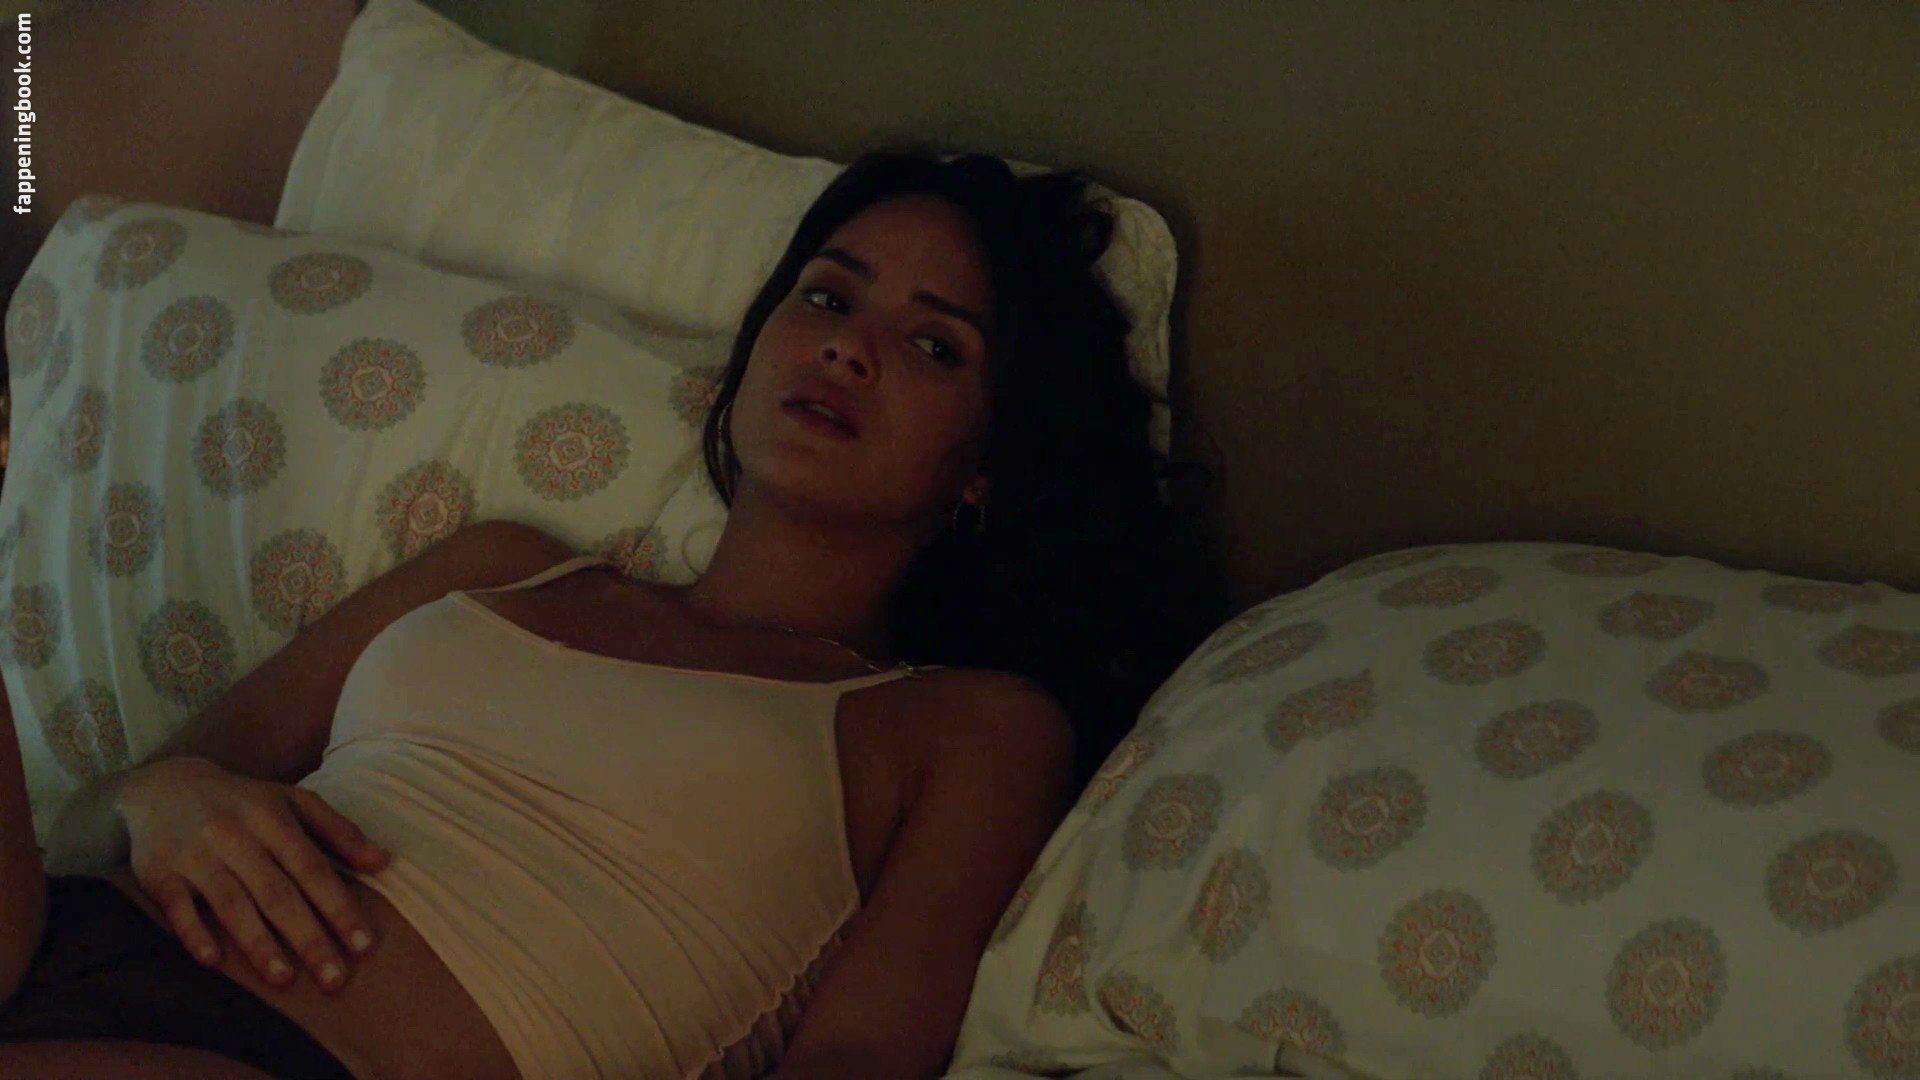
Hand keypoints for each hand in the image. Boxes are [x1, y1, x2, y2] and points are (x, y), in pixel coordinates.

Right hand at [114, 756, 391, 992]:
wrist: (164, 785)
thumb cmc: (244, 802)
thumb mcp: (293, 802)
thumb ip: (338, 832)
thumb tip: (384, 862)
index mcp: (273, 819)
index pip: (313, 869)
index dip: (339, 907)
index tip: (363, 945)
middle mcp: (235, 836)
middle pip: (277, 893)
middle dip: (308, 938)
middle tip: (334, 979)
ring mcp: (195, 854)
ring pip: (231, 904)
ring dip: (258, 943)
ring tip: (285, 979)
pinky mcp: (158, 871)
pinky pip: (176, 906)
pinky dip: (192, 932)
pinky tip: (213, 960)